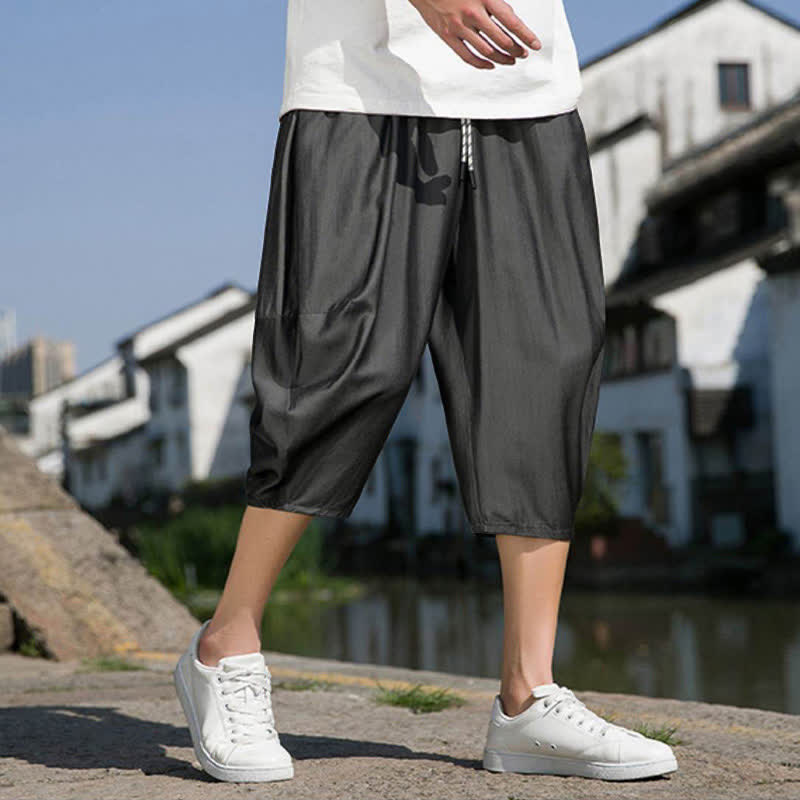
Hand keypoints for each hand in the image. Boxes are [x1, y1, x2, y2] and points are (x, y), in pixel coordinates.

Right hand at [407, 0, 541, 68]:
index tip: (535, 44)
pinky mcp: (448, 36)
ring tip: (511, 60)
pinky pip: (467, 56)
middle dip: (516, 49)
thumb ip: (496, 1)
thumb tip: (511, 14)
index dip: (526, 35)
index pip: (511, 21)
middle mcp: (472, 14)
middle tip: (523, 52)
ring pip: (486, 51)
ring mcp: (459, 27)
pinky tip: (490, 65)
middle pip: (501, 40)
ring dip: (502, 58)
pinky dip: (481, 64)